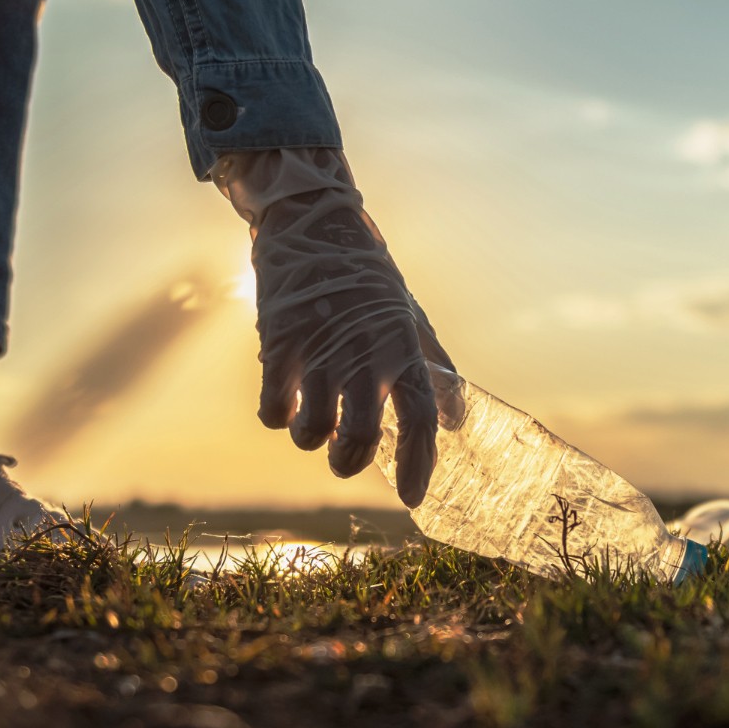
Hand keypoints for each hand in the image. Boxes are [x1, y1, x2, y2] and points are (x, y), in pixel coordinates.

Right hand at [213, 149, 452, 506]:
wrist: (313, 227)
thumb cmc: (370, 281)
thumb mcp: (412, 318)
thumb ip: (435, 370)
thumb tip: (455, 422)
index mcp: (402, 349)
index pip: (420, 418)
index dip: (418, 464)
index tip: (411, 500)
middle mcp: (363, 355)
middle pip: (359, 437)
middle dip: (349, 462)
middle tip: (346, 459)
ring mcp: (318, 351)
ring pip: (313, 432)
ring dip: (312, 441)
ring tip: (313, 426)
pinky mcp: (278, 346)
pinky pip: (273, 410)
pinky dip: (279, 418)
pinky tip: (286, 404)